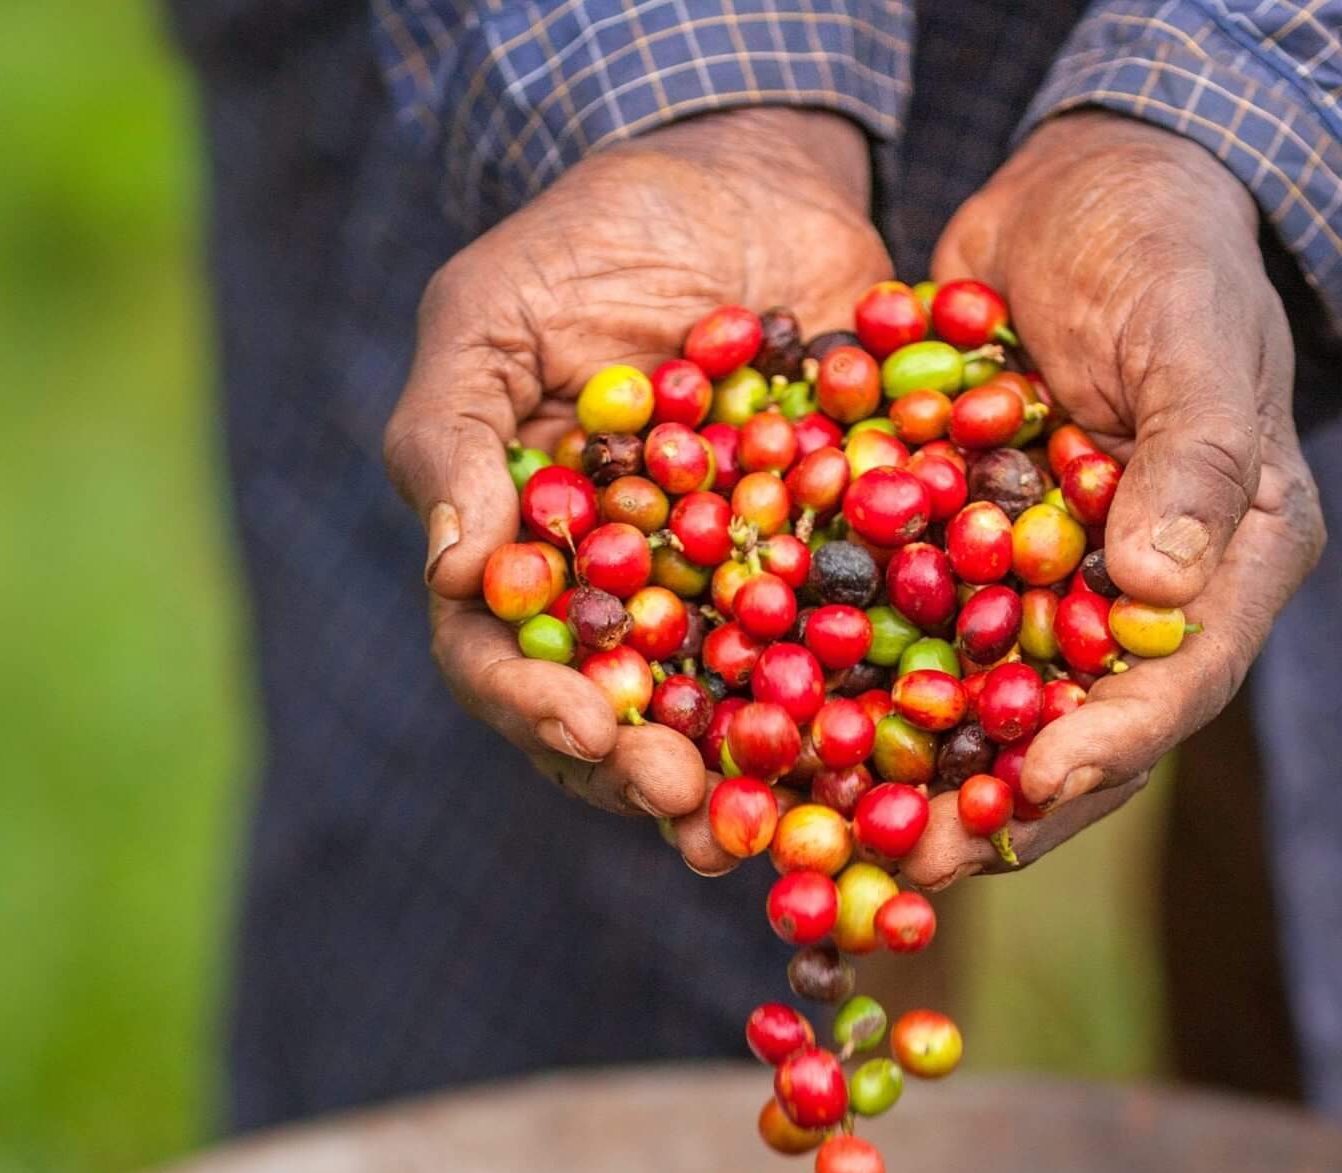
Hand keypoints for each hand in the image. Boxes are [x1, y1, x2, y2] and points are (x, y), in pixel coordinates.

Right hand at [384, 110, 891, 839]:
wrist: (745, 175)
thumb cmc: (585, 240)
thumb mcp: (490, 319)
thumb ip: (454, 441)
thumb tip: (457, 573)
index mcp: (525, 568)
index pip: (503, 668)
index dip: (540, 711)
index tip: (591, 731)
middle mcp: (620, 610)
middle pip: (618, 726)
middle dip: (650, 777)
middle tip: (695, 813)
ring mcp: (723, 605)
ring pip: (726, 721)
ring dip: (751, 782)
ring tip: (779, 828)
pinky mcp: (824, 579)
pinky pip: (841, 656)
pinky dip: (859, 707)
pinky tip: (887, 747)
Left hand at [896, 112, 1325, 890]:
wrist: (1083, 189)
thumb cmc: (1168, 248)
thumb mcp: (1198, 335)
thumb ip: (1196, 454)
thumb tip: (1156, 592)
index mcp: (1227, 567)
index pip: (1175, 687)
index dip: (1105, 752)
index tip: (1030, 795)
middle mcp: (1135, 606)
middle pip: (1070, 734)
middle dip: (993, 810)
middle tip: (911, 870)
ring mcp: (1047, 593)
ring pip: (983, 713)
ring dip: (915, 781)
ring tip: (840, 840)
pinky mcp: (966, 567)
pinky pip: (913, 645)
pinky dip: (859, 691)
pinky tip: (786, 735)